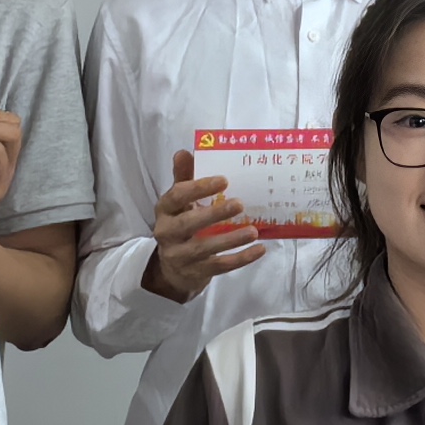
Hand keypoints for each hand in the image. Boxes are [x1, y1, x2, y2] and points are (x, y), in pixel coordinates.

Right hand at [144, 153, 264, 303]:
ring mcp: (180, 256)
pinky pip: (219, 266)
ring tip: (253, 231)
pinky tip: (259, 249)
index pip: (177, 197)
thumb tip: (184, 152)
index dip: (199, 188)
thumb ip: (184, 178)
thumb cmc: (181, 224)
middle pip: (188, 224)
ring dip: (230, 239)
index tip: (224, 180)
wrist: (172, 268)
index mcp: (165, 210)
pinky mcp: (195, 272)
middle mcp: (167, 233)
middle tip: (239, 204)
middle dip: (213, 214)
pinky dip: (240, 259)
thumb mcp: (179, 202)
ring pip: (204, 248)